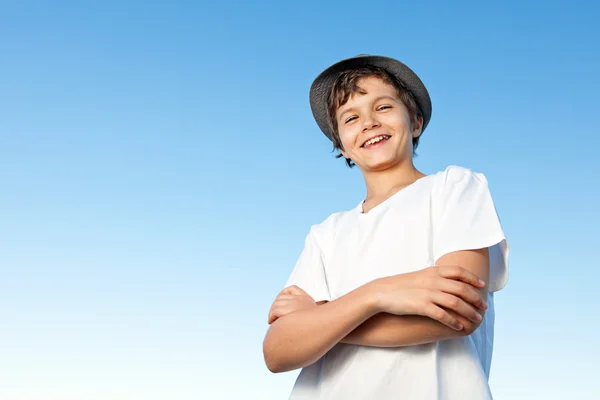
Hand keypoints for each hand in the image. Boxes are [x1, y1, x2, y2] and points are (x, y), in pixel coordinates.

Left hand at [268, 285, 316, 324]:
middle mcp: (299, 299)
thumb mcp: (316, 313)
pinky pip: (274, 310)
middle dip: (275, 305)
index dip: (283, 295)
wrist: (320, 329)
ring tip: (271, 320)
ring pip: (276, 304)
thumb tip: (306, 311)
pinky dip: (271, 315)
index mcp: (306, 298)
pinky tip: (271, 321)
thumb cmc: (317, 326)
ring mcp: (294, 304)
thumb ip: (309, 309)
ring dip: (271, 312)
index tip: (281, 304)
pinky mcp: (287, 311)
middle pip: (280, 297)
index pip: (291, 288)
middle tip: (274, 316)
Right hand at [372, 266, 487, 330]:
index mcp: (433, 271)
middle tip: (484, 307)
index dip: (473, 278)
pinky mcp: (422, 306)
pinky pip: (442, 315)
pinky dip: (453, 322)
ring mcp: (428, 293)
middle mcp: (433, 281)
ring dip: (469, 312)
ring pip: (456, 303)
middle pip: (462, 289)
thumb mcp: (421, 276)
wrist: (382, 292)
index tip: (482, 285)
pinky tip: (459, 327)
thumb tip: (451, 282)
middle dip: (476, 298)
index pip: (459, 272)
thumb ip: (436, 277)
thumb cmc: (401, 285)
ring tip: (477, 320)